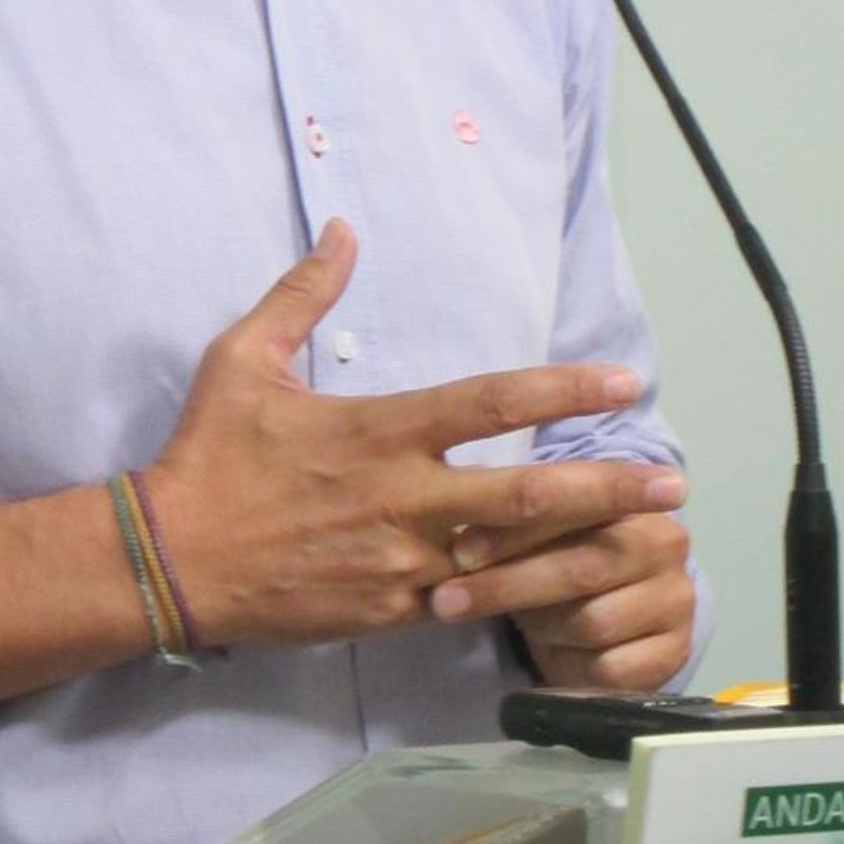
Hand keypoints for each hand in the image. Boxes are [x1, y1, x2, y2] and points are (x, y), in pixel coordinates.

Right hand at [144, 221, 682, 651]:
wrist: (171, 562)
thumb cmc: (210, 456)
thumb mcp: (245, 358)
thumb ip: (303, 295)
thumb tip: (342, 232)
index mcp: (380, 431)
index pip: (490, 403)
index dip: (564, 390)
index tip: (621, 382)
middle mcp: (404, 499)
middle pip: (528, 494)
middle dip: (608, 488)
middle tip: (672, 484)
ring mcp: (402, 563)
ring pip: (513, 560)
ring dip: (584, 550)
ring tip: (648, 544)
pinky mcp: (391, 612)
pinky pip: (471, 602)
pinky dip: (521, 594)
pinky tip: (572, 591)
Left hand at [428, 494, 695, 693]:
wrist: (619, 618)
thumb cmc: (565, 561)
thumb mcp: (541, 537)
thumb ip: (513, 526)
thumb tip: (457, 544)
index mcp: (633, 498)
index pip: (573, 509)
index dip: (514, 531)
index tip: (461, 552)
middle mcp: (666, 544)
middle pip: (581, 568)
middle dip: (508, 585)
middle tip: (447, 601)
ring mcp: (676, 601)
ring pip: (592, 622)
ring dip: (539, 628)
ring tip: (514, 626)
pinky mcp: (674, 654)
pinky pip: (609, 669)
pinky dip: (570, 666)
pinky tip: (551, 658)